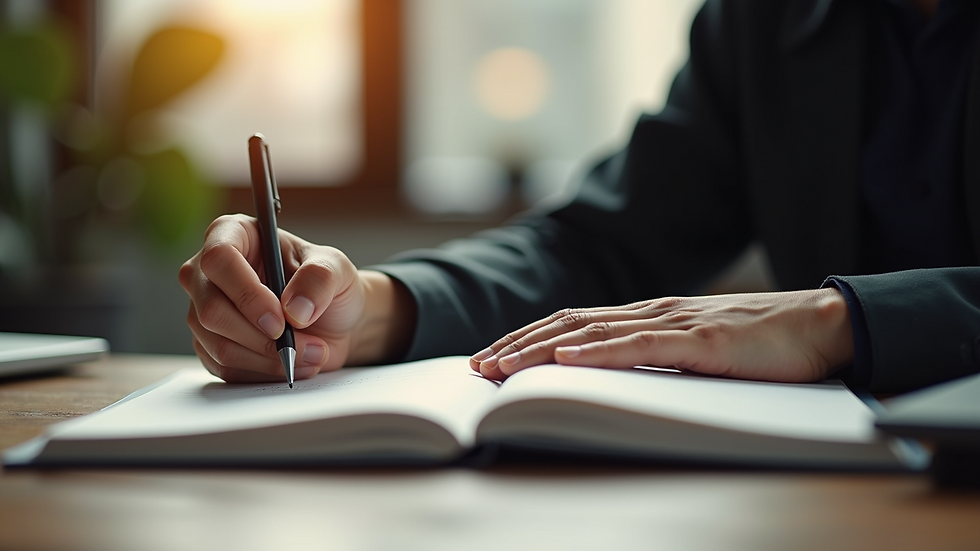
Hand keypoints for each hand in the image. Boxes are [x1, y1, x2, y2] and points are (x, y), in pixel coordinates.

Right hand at [179, 214, 414, 382]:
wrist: (334, 319)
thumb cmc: (328, 283)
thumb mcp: (336, 268)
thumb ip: (319, 278)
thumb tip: (293, 309)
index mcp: (235, 235)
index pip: (219, 258)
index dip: (246, 293)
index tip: (280, 319)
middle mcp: (209, 272)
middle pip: (211, 309)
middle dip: (260, 336)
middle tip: (299, 344)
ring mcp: (204, 310)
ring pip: (219, 344)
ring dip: (269, 358)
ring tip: (310, 354)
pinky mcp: (211, 345)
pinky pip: (226, 367)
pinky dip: (264, 372)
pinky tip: (293, 364)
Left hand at [469, 289, 853, 382]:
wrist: (821, 324)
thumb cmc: (760, 342)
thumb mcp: (694, 348)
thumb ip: (655, 355)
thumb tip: (611, 375)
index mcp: (648, 313)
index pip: (573, 323)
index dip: (528, 338)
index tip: (492, 357)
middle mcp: (651, 310)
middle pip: (568, 325)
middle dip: (518, 344)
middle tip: (478, 366)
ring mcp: (674, 322)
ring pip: (593, 334)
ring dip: (542, 351)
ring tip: (503, 367)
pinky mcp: (701, 340)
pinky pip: (640, 346)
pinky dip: (599, 354)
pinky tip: (567, 362)